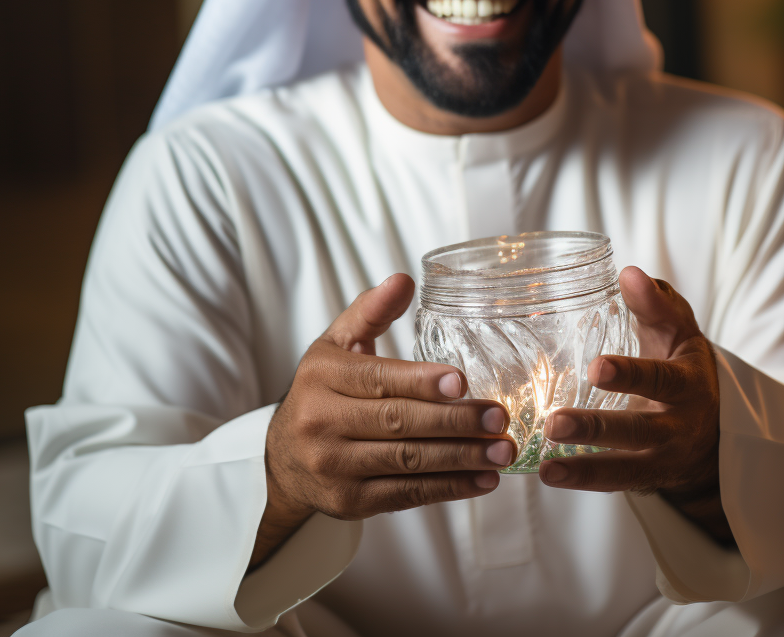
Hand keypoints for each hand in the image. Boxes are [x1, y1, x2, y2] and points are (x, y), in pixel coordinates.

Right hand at [251, 274, 513, 566]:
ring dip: (461, 458)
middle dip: (454, 422)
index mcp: (322, 377)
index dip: (421, 382)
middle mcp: (322, 423)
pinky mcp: (349, 503)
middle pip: (397, 423)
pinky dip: (449, 488)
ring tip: (502, 450)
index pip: (377, 379)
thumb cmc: (322, 392)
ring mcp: (334, 468)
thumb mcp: (336, 344)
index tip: (462, 382)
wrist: (282, 459)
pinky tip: (482, 479)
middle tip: (498, 418)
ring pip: (407, 463)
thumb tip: (404, 280)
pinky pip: (407, 495)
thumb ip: (371, 311)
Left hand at [540, 267, 727, 538]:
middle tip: (556, 423)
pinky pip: (615, 482)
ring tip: (547, 462)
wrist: (716, 428)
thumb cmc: (684, 365)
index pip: (658, 378)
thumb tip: (629, 272)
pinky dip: (581, 480)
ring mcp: (661, 457)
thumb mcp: (679, 332)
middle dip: (597, 428)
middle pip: (637, 430)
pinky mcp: (645, 477)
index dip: (629, 374)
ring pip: (625, 465)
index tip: (596, 368)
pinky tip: (548, 474)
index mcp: (686, 383)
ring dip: (584, 466)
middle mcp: (677, 425)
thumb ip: (656, 303)